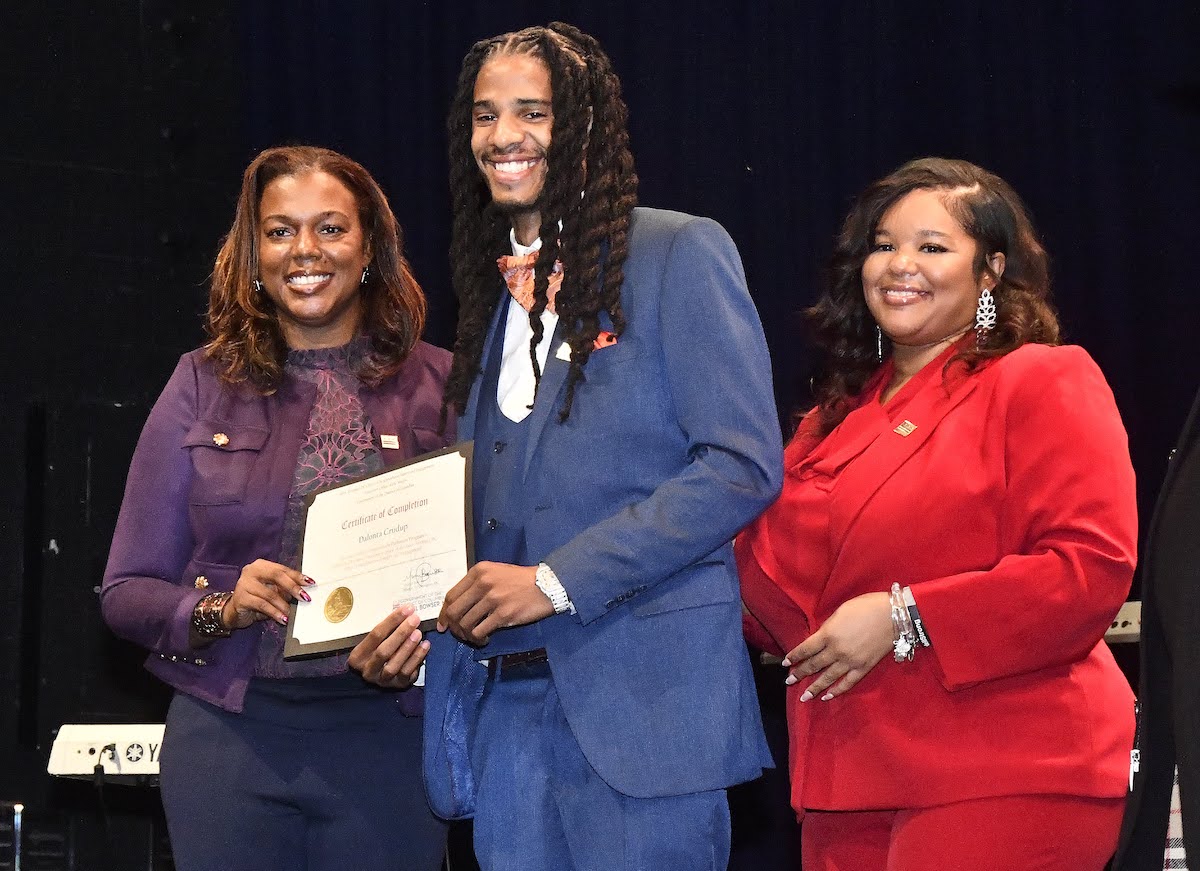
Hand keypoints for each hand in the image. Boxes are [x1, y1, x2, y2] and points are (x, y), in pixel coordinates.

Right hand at [222, 558, 312, 629]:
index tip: (310, 583)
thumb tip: (304, 592)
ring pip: (270, 593)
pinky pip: (262, 605)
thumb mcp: (272, 591)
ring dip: (284, 605)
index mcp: (261, 565)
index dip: (297, 576)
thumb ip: (284, 588)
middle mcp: (251, 571)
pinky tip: (282, 619)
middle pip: (276, 576)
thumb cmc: (256, 599)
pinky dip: (275, 612)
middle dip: (293, 587)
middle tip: (305, 598)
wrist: (234, 612)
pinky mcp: (240, 598)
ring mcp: (244, 584)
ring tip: (291, 613)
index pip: (282, 569)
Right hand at [348, 604, 429, 689]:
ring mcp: (383, 680)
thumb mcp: (375, 640)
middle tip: (415, 619)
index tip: (407, 609)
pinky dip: (417, 658)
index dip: (392, 621)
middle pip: (384, 651)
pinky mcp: (397, 685)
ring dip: (408, 647)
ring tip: (419, 633)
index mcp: (357, 657)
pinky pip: (408, 672)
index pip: (375, 635)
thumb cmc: (378, 649)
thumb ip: (386, 629)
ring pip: (395, 665)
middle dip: (401, 634)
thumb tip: (405, 611)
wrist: (379, 672)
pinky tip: (425, 645)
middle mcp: (368, 671)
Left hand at [437, 561, 554, 645]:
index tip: (444, 624)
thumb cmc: (521, 580)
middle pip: (454, 611)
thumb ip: (476, 584)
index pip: (451, 595)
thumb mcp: (496, 572)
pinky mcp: (503, 614)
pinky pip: (480, 631)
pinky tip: (485, 639)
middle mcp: (483, 583)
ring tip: (475, 637)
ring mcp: (493, 599)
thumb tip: (457, 606)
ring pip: (465, 623)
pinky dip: (478, 639)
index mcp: (479, 571)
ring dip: (466, 635)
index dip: (443, 613)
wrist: (547, 585)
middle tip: (459, 634)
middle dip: (453, 627)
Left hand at [782, 592, 892, 700]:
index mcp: (828, 634)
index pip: (805, 649)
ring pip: (828, 678)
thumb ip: (828, 628)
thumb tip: (820, 638)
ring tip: (804, 697)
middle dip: (799, 674)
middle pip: (813, 665)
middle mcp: (836, 651)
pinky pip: (847, 683)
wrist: (893, 616)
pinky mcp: (863, 668)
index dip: (794, 656)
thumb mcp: (840, 612)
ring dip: (814, 688)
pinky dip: (837, 691)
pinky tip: (827, 697)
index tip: (785, 663)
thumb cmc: (866, 607)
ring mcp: (850, 661)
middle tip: (788, 681)